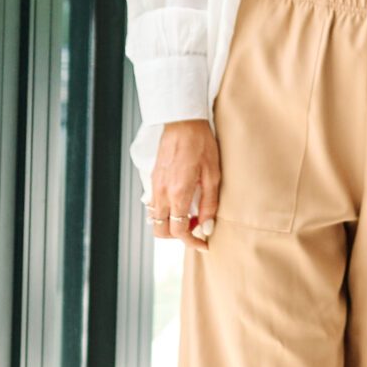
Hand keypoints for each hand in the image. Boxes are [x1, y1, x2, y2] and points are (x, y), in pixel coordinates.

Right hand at [150, 121, 221, 249]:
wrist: (183, 122)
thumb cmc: (201, 145)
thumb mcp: (213, 175)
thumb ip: (209, 204)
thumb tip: (206, 227)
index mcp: (177, 194)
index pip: (178, 231)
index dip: (192, 242)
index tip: (204, 244)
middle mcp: (161, 193)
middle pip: (161, 231)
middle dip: (178, 236)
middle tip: (196, 227)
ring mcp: (154, 186)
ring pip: (155, 219)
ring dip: (170, 224)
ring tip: (190, 215)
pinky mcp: (153, 179)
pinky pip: (154, 205)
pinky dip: (165, 211)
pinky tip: (181, 202)